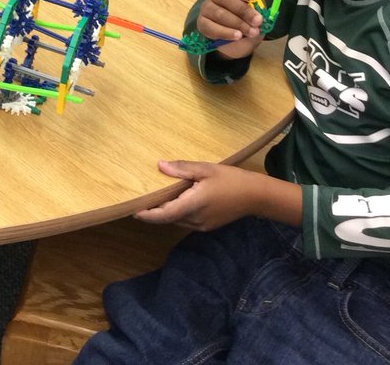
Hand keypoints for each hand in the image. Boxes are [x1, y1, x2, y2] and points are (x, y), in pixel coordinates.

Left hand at [135, 161, 258, 230]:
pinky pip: (186, 220)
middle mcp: (195, 220)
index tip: (133, 210)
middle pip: (168, 218)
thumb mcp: (206, 169)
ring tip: (153, 200)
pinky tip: (174, 201)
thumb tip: (160, 165)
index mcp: (193, 205)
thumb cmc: (231, 179)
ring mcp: (202, 225)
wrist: (256, 196)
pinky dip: (176, 213)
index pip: (164, 214)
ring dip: (165, 213)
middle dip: (154, 212)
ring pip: (177, 220)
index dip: (147, 214)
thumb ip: (182, 169)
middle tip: (139, 201)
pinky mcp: (207, 225)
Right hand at [196, 0, 265, 58]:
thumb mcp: (255, 6)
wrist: (240, 39)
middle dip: (243, 10)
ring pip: (219, 13)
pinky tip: (238, 36)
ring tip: (252, 32)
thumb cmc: (247, 18)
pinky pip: (212, 28)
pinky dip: (226, 32)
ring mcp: (206, 10)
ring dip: (238, 23)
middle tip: (258, 21)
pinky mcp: (202, 25)